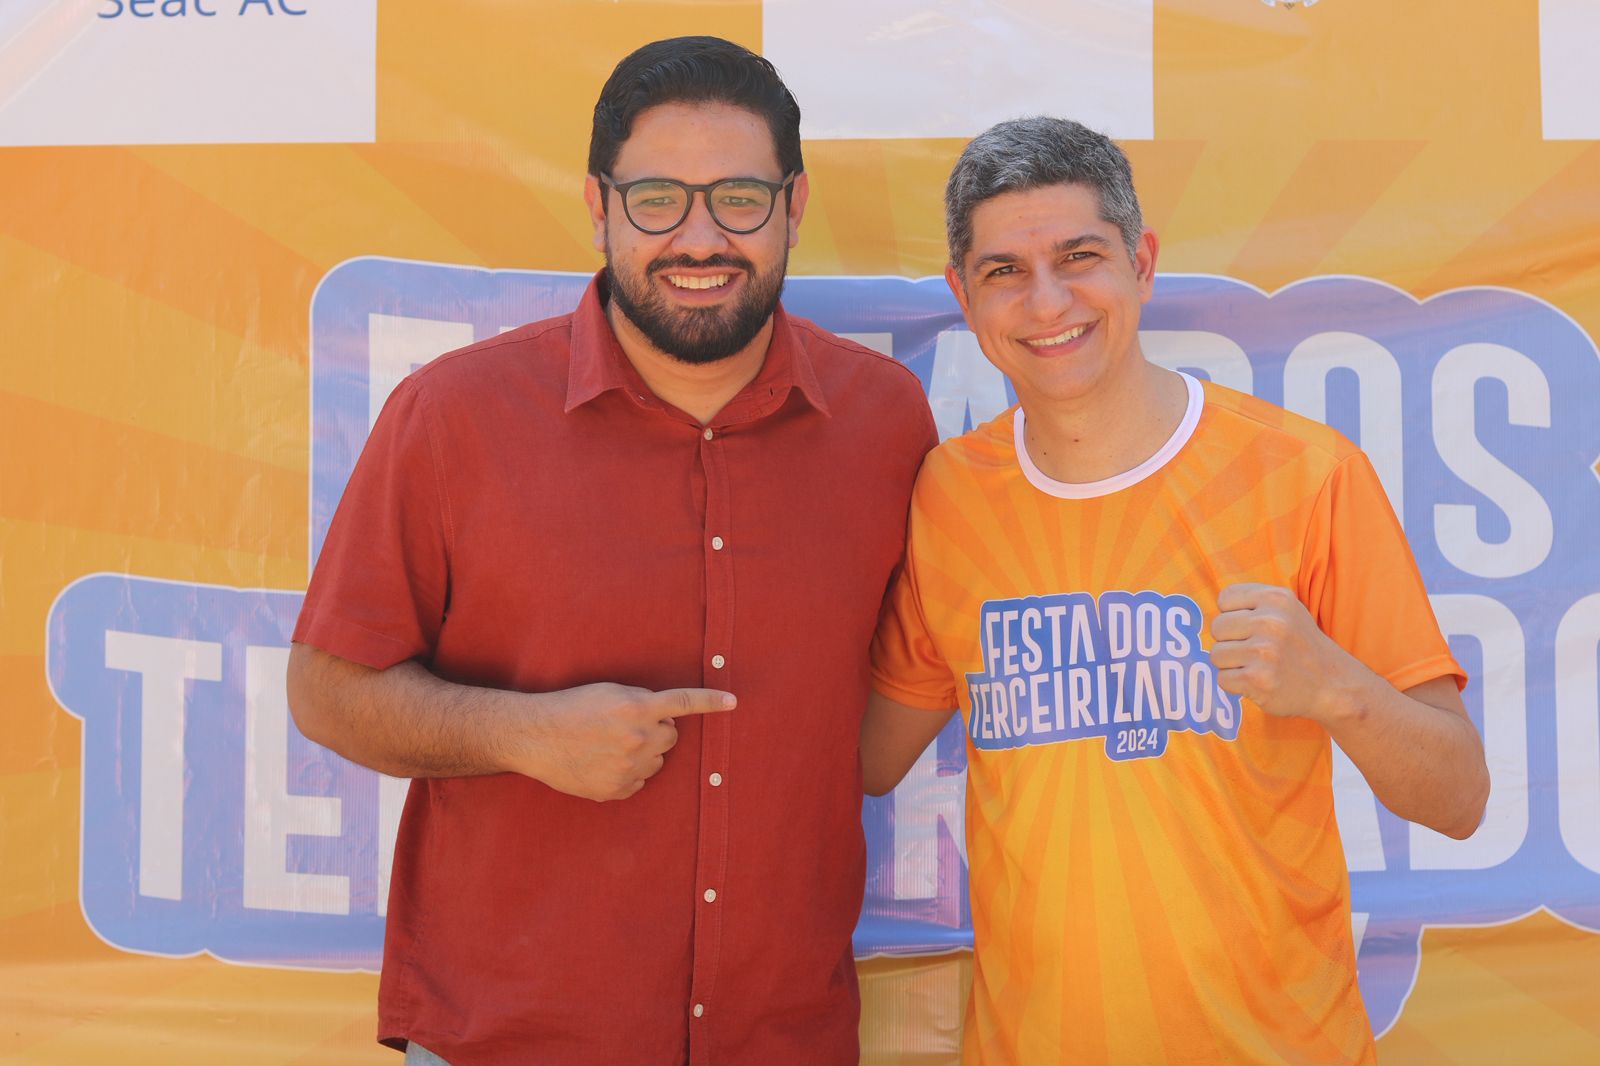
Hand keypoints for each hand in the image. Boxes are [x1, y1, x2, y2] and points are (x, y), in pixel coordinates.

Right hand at [517, 683, 734, 800]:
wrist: (536, 737)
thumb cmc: (571, 708)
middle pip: (670, 737)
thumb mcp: (609, 692)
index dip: (711, 702)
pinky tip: (603, 763)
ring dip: (643, 753)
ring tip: (610, 745)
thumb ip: (640, 701)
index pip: (682, 703)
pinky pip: (639, 782)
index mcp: (637, 709)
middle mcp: (637, 739)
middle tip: (627, 727)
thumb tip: (663, 716)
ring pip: (656, 761)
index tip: (733, 702)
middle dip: (656, 731)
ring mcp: (628, 767)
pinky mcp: (617, 789)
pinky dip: (628, 774)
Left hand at [1209, 583, 1365, 722]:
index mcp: (1276, 598)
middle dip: (1230, 640)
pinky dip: (1236, 684)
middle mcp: (1270, 622)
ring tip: (1257, 666)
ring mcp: (1264, 652)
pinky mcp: (1257, 680)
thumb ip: (1251, 602)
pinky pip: (1222, 679)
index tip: (1252, 627)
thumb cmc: (1300, 645)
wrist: (1333, 684)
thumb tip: (1210, 610)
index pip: (1225, 599)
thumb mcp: (1286, 609)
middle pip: (1217, 627)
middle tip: (1255, 650)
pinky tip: (1257, 681)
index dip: (1233, 614)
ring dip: (1232, 664)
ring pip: (1216, 654)